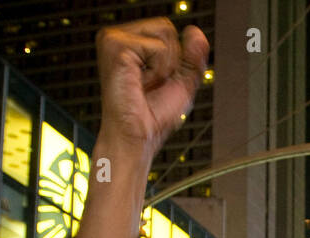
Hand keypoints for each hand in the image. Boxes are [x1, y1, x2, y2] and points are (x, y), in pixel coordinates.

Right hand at [94, 18, 209, 162]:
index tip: (157, 81)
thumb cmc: (152, 117)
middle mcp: (118, 38)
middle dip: (170, 62)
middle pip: (167, 29)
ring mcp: (114, 40)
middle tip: (151, 84)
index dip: (173, 59)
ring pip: (164, 35)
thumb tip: (195, 32)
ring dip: (164, 67)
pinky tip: (140, 83)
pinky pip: (159, 48)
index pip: (166, 30)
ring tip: (145, 84)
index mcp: (128, 43)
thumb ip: (192, 57)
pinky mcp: (117, 48)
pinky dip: (158, 70)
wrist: (137, 136)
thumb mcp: (181, 82)